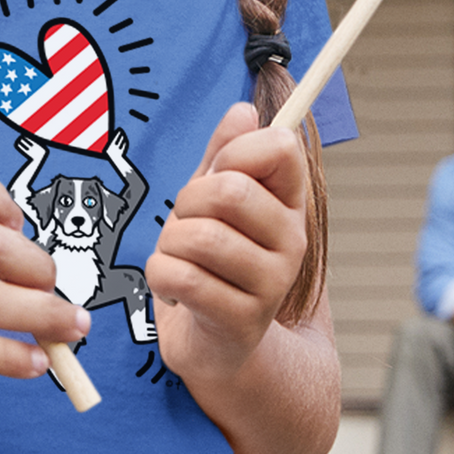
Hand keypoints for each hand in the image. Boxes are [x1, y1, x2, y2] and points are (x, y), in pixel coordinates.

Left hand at [146, 102, 307, 388]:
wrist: (215, 343)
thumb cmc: (212, 262)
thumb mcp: (214, 201)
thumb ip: (225, 157)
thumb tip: (243, 110)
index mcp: (289, 203)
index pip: (283, 146)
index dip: (237, 150)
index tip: (218, 172)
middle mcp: (291, 240)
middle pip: (230, 190)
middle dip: (188, 202)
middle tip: (185, 222)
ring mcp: (271, 283)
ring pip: (200, 237)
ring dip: (169, 244)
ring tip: (177, 258)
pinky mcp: (242, 319)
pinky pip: (182, 277)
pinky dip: (161, 277)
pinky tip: (174, 289)